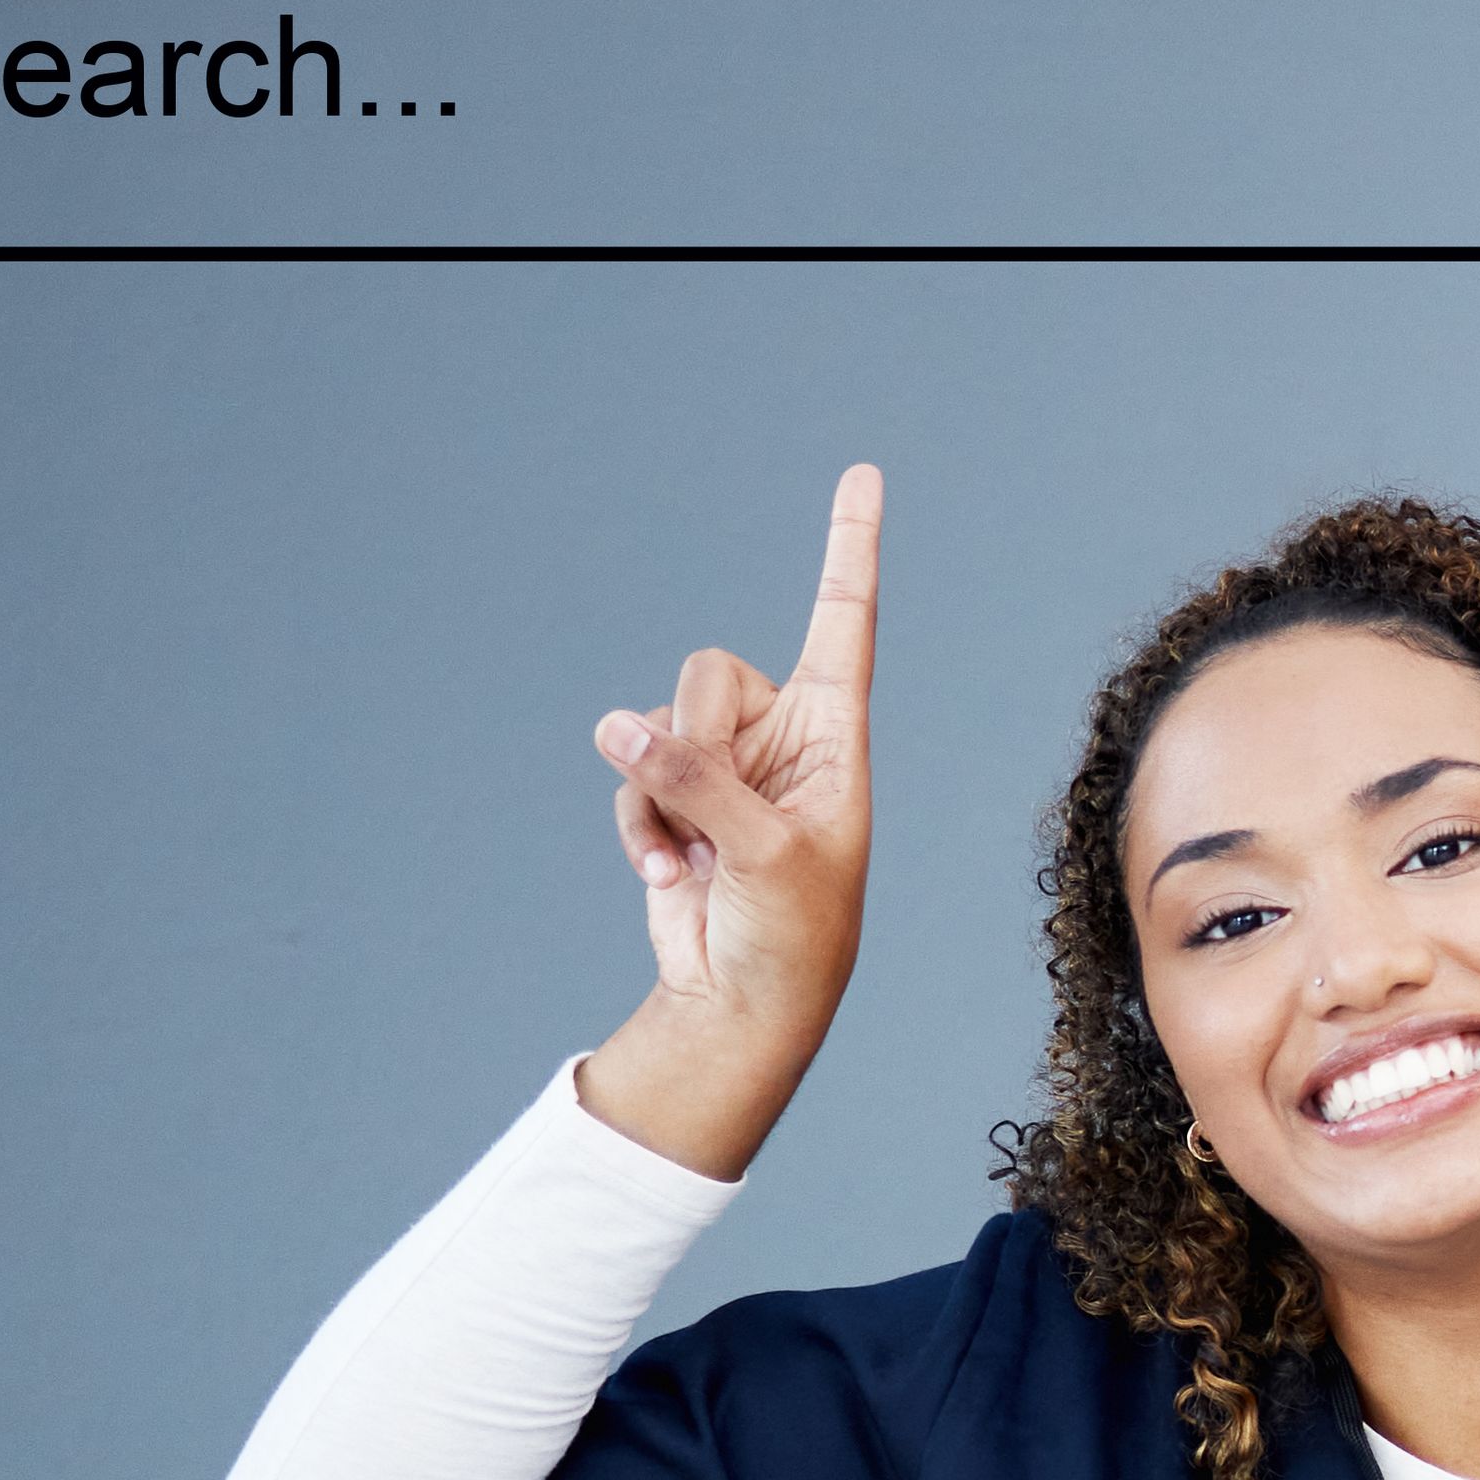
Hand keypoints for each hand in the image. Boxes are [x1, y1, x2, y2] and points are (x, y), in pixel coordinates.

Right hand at [575, 464, 881, 1174]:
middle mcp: (780, 735)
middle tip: (714, 817)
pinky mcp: (675, 798)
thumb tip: (616, 726)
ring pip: (659, 724)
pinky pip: (631, 771)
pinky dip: (638, 822)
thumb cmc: (793, 936)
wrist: (746, 1003)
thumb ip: (694, 781)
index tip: (863, 475)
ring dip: (661, 794)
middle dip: (693, 741)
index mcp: (835, 734)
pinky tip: (668, 873)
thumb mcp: (763, 856)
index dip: (850, 548)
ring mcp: (723, 765)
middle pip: (709, 672)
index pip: (845, 622)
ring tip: (698, 859)